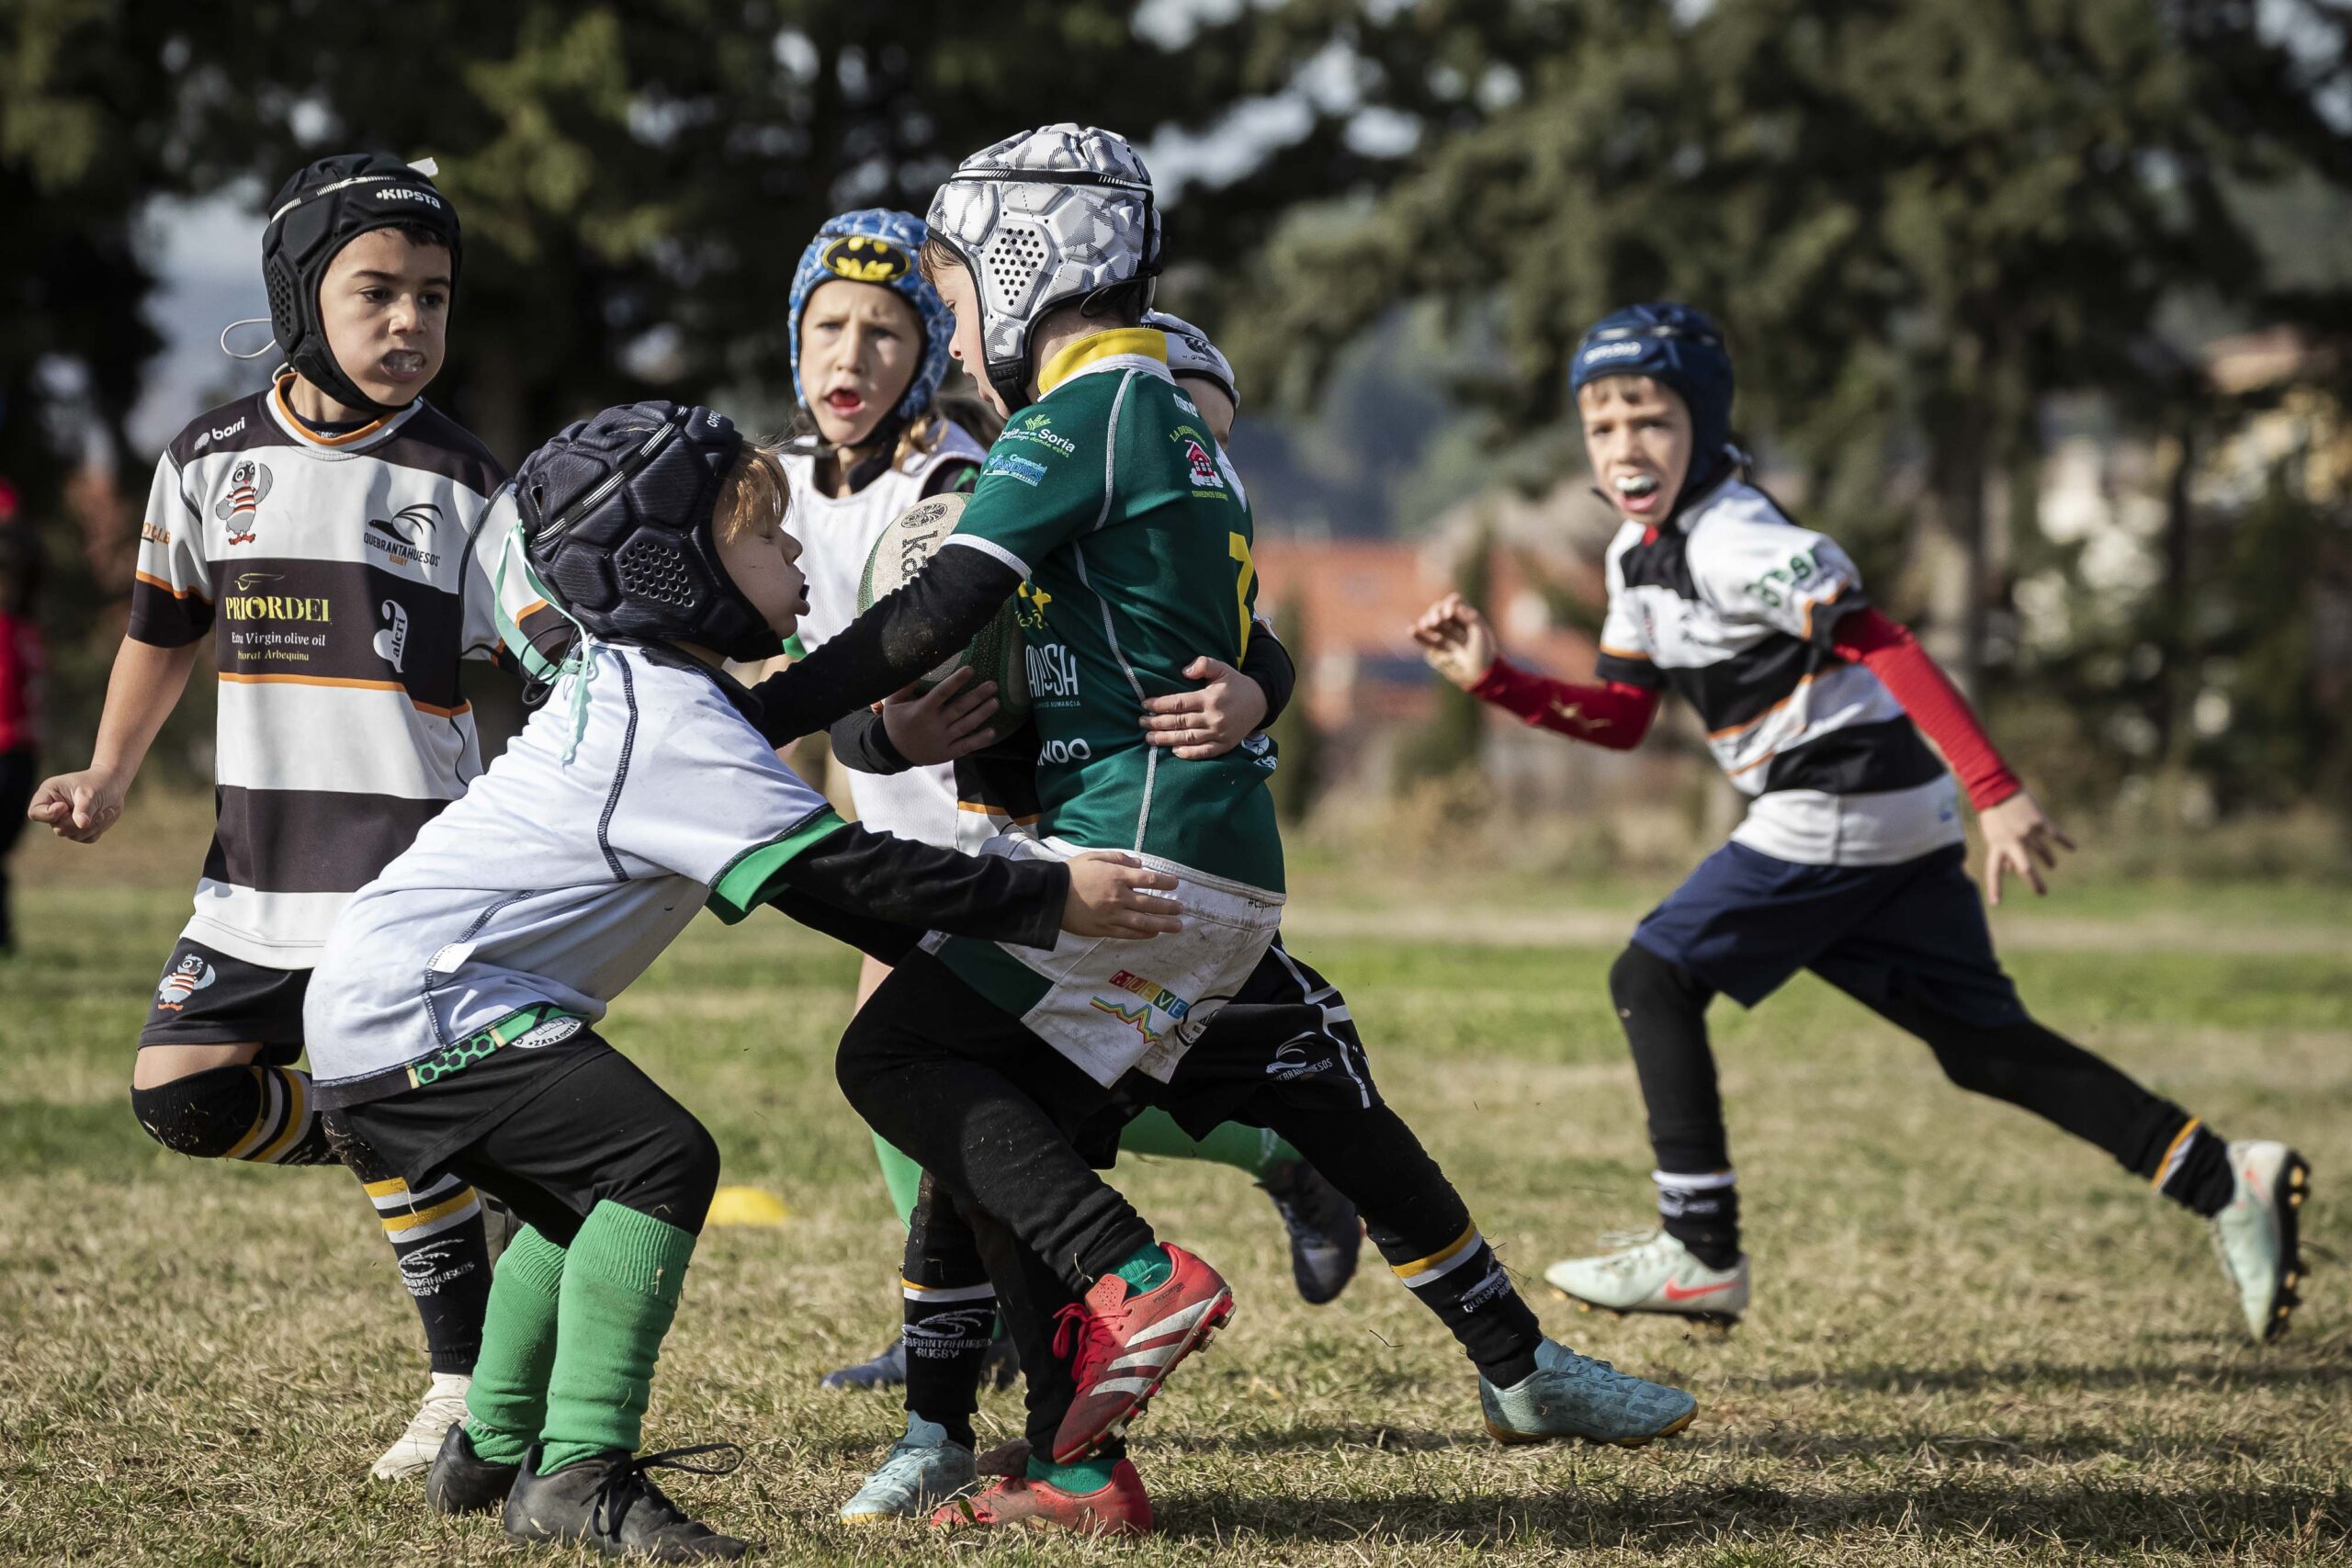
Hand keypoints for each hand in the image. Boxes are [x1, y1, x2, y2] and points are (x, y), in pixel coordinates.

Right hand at [27, 765, 127, 843]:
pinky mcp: (79, 829)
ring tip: (103, 811)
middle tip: (94, 808)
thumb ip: (83, 809)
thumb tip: (81, 825)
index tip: (65, 806)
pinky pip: (86, 838)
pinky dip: (98, 829)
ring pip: (73, 835)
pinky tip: (105, 815)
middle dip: (78, 822)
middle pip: (58, 829)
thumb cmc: (98, 783)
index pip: (35, 813)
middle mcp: (54, 809)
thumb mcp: (89, 793)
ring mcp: (66, 821)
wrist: (113, 784)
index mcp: (48, 795)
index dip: (50, 814)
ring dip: (92, 825)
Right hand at [879, 667, 1001, 764]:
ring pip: (966, 726)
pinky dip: (979, 740)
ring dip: (982, 714)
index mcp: (921, 710)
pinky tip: (992, 732)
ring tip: (996, 702)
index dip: (957, 680)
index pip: (942, 692)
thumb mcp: (893, 702)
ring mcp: (942, 740)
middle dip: (977, 696)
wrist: (893, 753)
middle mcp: (934, 725)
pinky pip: (965, 746)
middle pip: (960, 708)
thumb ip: (906, 685)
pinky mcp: (947, 753)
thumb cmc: (895, 722)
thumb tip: (920, 665)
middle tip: (993, 685)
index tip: (971, 669)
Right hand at [1060, 851, 1184, 938]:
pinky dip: (1144, 934)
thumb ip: (1118, 858)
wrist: (1051, 896)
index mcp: (1117, 877)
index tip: (1175, 884)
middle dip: (1169, 906)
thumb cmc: (1072, 873)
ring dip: (1163, 924)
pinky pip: (1129, 933)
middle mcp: (1119, 897)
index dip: (1165, 882)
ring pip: (1144, 922)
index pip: (1148, 880)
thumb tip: (1138, 864)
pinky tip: (1154, 933)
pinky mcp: (1105, 930)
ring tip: (1177, 926)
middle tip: (1181, 908)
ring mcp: (1113, 916)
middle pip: (1151, 903)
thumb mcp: (1093, 856)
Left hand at [1140, 656, 1266, 758]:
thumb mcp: (1222, 668)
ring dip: (1166, 739)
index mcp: (1210, 698)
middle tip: (1141, 723)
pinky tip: (1175, 751)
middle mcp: (1214, 718)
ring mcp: (1220, 733)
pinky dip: (1189, 753)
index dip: (1159, 705)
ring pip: (1188, 738)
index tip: (1144, 705)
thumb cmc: (1235, 684)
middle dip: (1157, 723)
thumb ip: (1203, 664)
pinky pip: (1205, 752)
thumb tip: (1184, 671)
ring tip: (1149, 738)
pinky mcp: (1225, 745)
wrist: (1260, 702)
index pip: (1179, 703)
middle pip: (1180, 722)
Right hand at [1411, 592, 1497, 689]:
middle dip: (1435, 613)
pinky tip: (1412, 630)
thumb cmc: (1484, 653)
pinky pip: (1425, 641)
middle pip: (1439, 610)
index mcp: (1466, 618)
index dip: (1449, 604)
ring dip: (1426, 621)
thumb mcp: (1481, 632)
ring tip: (1427, 626)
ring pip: (1430, 623)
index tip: (1449, 614)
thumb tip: (1454, 607)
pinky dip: (1418, 635)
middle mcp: (1454, 625)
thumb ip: (1469, 617)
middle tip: (1436, 622)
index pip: (1454, 602)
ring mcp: (1444, 637)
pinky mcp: (1436, 650)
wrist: (1479, 676)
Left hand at [1979, 790, 2074, 904]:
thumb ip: (2001, 851)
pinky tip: (2073, 847)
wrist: (1996, 788)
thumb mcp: (1992, 834)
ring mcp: (2026, 831)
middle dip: (2035, 882)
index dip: (1995, 887)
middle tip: (2042, 893)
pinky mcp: (2038, 820)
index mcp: (1997, 845)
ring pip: (2042, 851)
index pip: (1994, 871)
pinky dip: (2064, 841)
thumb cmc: (1993, 813)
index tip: (1995, 903)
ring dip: (2048, 860)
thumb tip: (2009, 870)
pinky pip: (2055, 834)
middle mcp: (2012, 841)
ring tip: (2051, 866)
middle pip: (2025, 868)